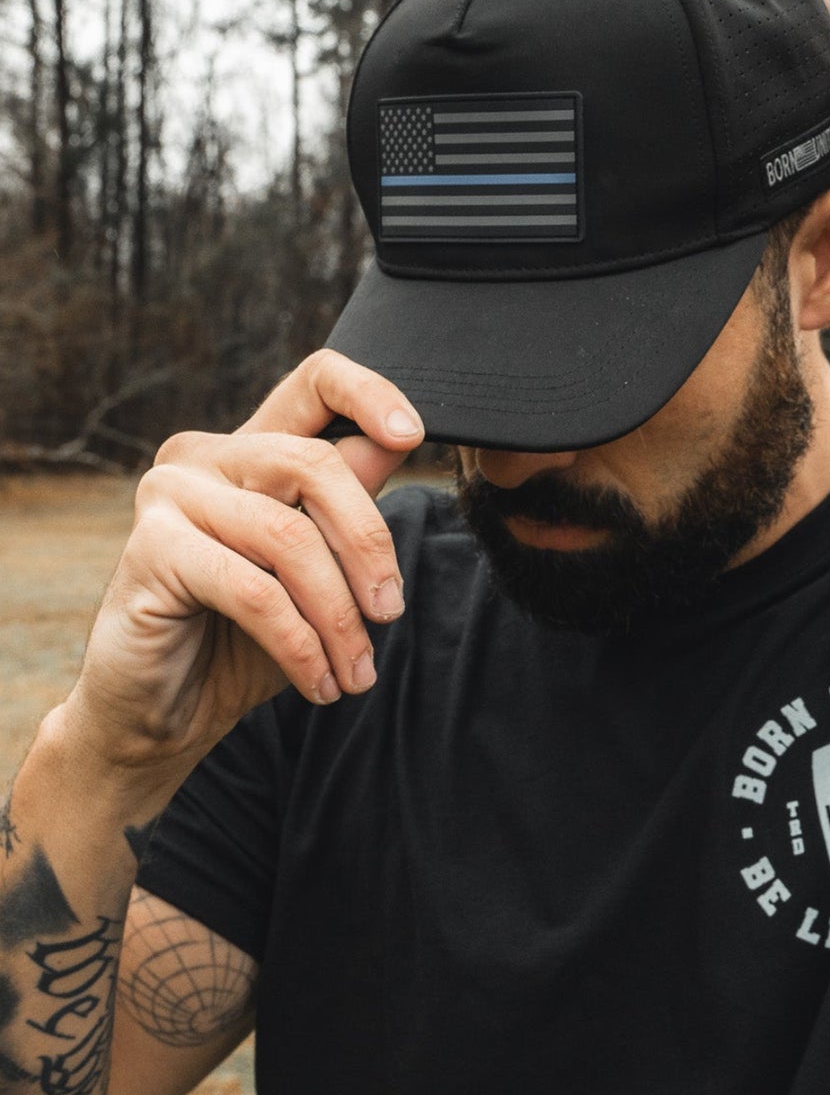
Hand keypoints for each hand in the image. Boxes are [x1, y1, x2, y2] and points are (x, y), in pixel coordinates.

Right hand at [61, 353, 423, 788]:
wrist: (160, 714)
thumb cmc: (239, 641)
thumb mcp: (314, 573)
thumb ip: (346, 509)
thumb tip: (399, 443)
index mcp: (250, 449)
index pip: (314, 381)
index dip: (370, 393)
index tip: (414, 434)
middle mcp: (204, 456)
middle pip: (315, 463)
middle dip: (369, 545)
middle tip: (389, 614)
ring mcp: (170, 495)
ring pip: (289, 537)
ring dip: (338, 617)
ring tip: (356, 673)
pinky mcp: (151, 549)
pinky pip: (254, 591)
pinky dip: (300, 645)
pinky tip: (318, 684)